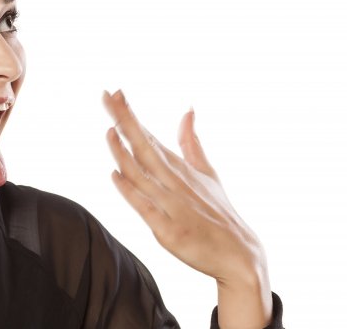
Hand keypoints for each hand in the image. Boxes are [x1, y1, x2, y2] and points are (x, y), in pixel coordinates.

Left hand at [101, 89, 265, 284]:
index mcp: (179, 167)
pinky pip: (146, 207)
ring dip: (123, 152)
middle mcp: (174, 182)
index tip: (114, 93)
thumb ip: (191, 142)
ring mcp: (172, 204)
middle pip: (143, 147)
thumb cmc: (217, 212)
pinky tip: (115, 175)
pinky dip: (131, 192)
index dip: (130, 115)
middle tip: (108, 95)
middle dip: (124, 121)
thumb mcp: (207, 172)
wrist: (239, 254)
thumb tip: (187, 110)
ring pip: (141, 174)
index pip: (148, 135)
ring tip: (109, 131)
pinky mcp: (168, 229)